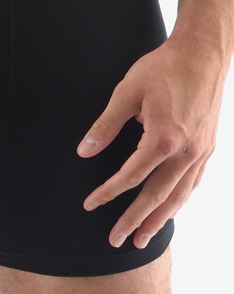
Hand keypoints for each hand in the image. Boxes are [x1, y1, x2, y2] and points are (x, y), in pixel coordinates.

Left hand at [76, 35, 226, 248]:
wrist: (202, 54)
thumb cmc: (163, 68)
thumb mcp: (127, 91)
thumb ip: (106, 124)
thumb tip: (85, 150)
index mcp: (164, 138)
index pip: (131, 175)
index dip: (109, 192)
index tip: (91, 204)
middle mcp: (185, 151)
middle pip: (156, 195)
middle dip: (134, 220)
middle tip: (116, 240)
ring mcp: (200, 152)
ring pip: (178, 195)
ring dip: (159, 219)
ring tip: (142, 239)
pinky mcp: (208, 148)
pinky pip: (193, 183)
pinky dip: (179, 201)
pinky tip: (169, 210)